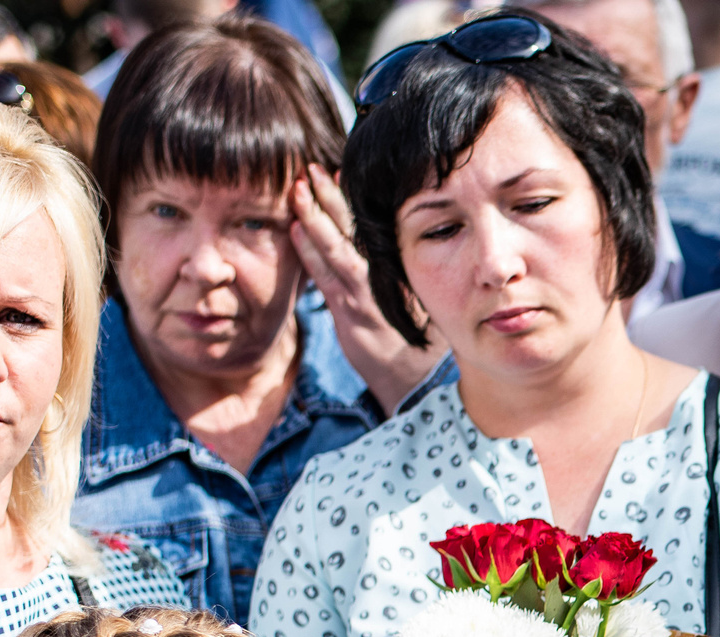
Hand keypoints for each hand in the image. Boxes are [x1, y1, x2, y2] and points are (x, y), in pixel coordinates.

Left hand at [290, 164, 445, 413]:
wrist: (418, 386)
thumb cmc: (422, 343)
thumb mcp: (424, 305)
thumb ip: (403, 277)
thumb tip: (391, 245)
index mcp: (402, 273)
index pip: (374, 229)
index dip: (354, 200)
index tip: (338, 171)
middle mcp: (385, 281)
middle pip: (355, 233)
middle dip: (332, 198)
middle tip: (311, 168)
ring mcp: (366, 299)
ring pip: (338, 250)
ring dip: (316, 218)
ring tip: (297, 189)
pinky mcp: (350, 318)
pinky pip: (326, 280)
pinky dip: (310, 254)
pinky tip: (295, 230)